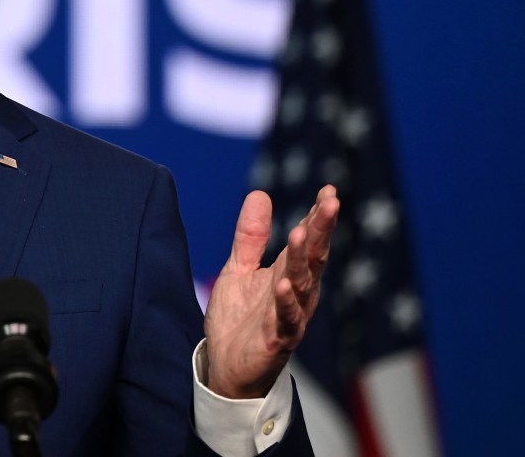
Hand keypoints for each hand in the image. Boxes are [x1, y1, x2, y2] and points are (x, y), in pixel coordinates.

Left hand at [203, 185, 338, 398]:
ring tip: (300, 233)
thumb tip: (260, 194)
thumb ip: (251, 237)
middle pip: (312, 257)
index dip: (317, 217)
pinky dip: (286, 302)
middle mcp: (297, 293)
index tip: (328, 191)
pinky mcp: (277, 339)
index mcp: (290, 274)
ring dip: (301, 260)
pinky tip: (283, 284)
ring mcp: (290, 316)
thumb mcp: (239, 268)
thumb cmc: (240, 318)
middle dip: (320, 230)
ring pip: (302, 284)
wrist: (227, 367)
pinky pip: (285, 319)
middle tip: (330, 202)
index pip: (308, 241)